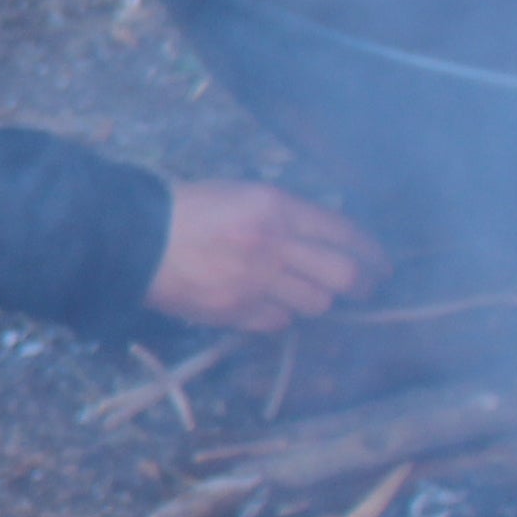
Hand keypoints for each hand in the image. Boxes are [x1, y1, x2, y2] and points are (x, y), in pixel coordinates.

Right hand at [141, 181, 388, 332]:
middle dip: (362, 284)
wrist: (134, 239)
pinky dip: (281, 315)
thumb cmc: (186, 210)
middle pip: (343, 275)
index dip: (372, 252)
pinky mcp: (236, 311)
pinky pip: (279, 322)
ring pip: (317, 304)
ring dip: (318, 300)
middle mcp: (273, 245)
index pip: (344, 233)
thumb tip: (329, 240)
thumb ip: (287, 215)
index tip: (383, 264)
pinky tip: (267, 303)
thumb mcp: (243, 194)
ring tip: (305, 292)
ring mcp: (255, 281)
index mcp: (275, 207)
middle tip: (365, 287)